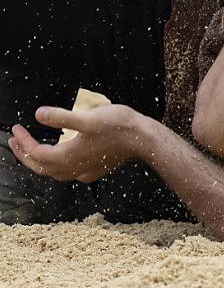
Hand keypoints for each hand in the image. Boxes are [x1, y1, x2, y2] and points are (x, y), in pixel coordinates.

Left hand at [8, 104, 149, 182]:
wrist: (144, 139)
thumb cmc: (118, 127)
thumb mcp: (87, 117)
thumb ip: (60, 117)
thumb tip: (38, 114)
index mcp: (67, 156)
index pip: (35, 152)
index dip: (22, 141)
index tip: (15, 129)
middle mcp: (73, 168)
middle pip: (41, 167)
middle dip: (24, 155)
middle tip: (14, 142)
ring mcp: (85, 171)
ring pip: (53, 172)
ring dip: (39, 162)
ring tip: (31, 151)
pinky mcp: (95, 169)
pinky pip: (68, 173)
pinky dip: (57, 166)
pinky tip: (62, 159)